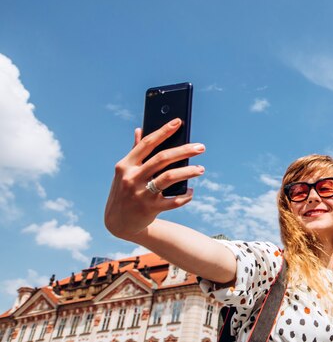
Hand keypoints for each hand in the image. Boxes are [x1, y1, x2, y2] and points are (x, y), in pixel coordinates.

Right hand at [104, 118, 205, 240]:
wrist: (118, 223)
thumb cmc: (125, 191)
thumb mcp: (125, 172)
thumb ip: (135, 151)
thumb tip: (140, 129)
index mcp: (125, 165)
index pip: (147, 143)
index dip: (163, 131)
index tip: (179, 121)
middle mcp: (132, 178)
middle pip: (162, 158)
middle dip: (184, 151)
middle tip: (201, 147)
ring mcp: (140, 194)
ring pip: (169, 177)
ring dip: (189, 172)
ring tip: (201, 169)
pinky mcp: (150, 209)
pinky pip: (174, 200)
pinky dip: (185, 195)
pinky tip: (191, 191)